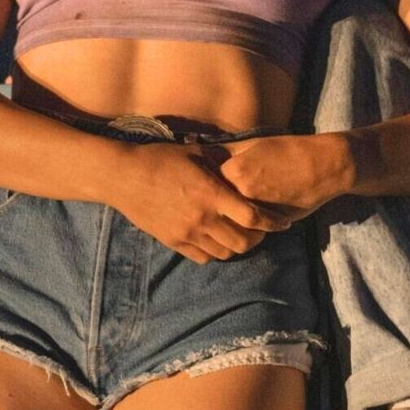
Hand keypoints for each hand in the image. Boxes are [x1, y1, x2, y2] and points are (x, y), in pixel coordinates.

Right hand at [106, 142, 285, 262]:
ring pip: (225, 253)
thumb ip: (224, 160)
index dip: (273, 222)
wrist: (124, 177)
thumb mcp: (197, 152)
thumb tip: (247, 161)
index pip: (253, 217)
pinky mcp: (173, 242)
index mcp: (212, 194)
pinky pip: (203, 257)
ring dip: (237, 246)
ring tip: (240, 234)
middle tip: (261, 229)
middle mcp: (202, 218)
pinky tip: (217, 239)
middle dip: (258, 238)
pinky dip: (216, 252)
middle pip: (243, 242)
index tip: (285, 222)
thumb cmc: (162, 158)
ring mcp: (187, 233)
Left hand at [216, 134, 353, 226]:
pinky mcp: (270, 223)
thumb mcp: (255, 144)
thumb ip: (230, 152)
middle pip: (215, 207)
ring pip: (231, 222)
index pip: (206, 186)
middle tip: (210, 210)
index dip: (205, 190)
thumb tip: (208, 156)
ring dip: (229, 223)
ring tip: (228, 221)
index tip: (203, 191)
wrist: (322, 166)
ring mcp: (255, 209)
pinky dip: (249, 228)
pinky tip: (250, 224)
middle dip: (214, 209)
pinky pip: (251, 229)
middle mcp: (240, 190)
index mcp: (233, 169)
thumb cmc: (289, 151)